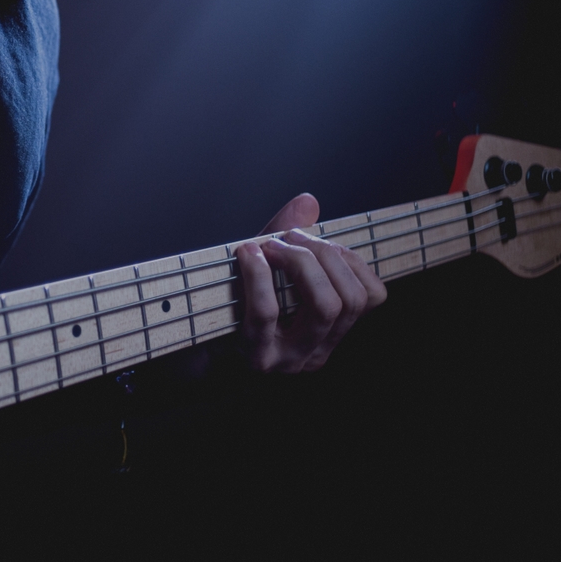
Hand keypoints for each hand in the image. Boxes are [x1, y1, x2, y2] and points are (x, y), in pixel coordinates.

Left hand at [234, 193, 386, 372]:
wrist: (189, 343)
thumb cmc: (230, 302)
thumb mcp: (265, 266)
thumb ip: (288, 236)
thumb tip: (307, 201)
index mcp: (329, 331)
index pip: (372, 297)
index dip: (352, 261)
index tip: (320, 242)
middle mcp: (316, 351)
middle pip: (349, 299)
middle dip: (323, 255)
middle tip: (289, 237)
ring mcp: (290, 359)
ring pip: (324, 307)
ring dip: (301, 263)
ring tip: (271, 245)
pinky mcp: (257, 357)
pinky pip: (268, 312)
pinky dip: (259, 275)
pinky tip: (248, 254)